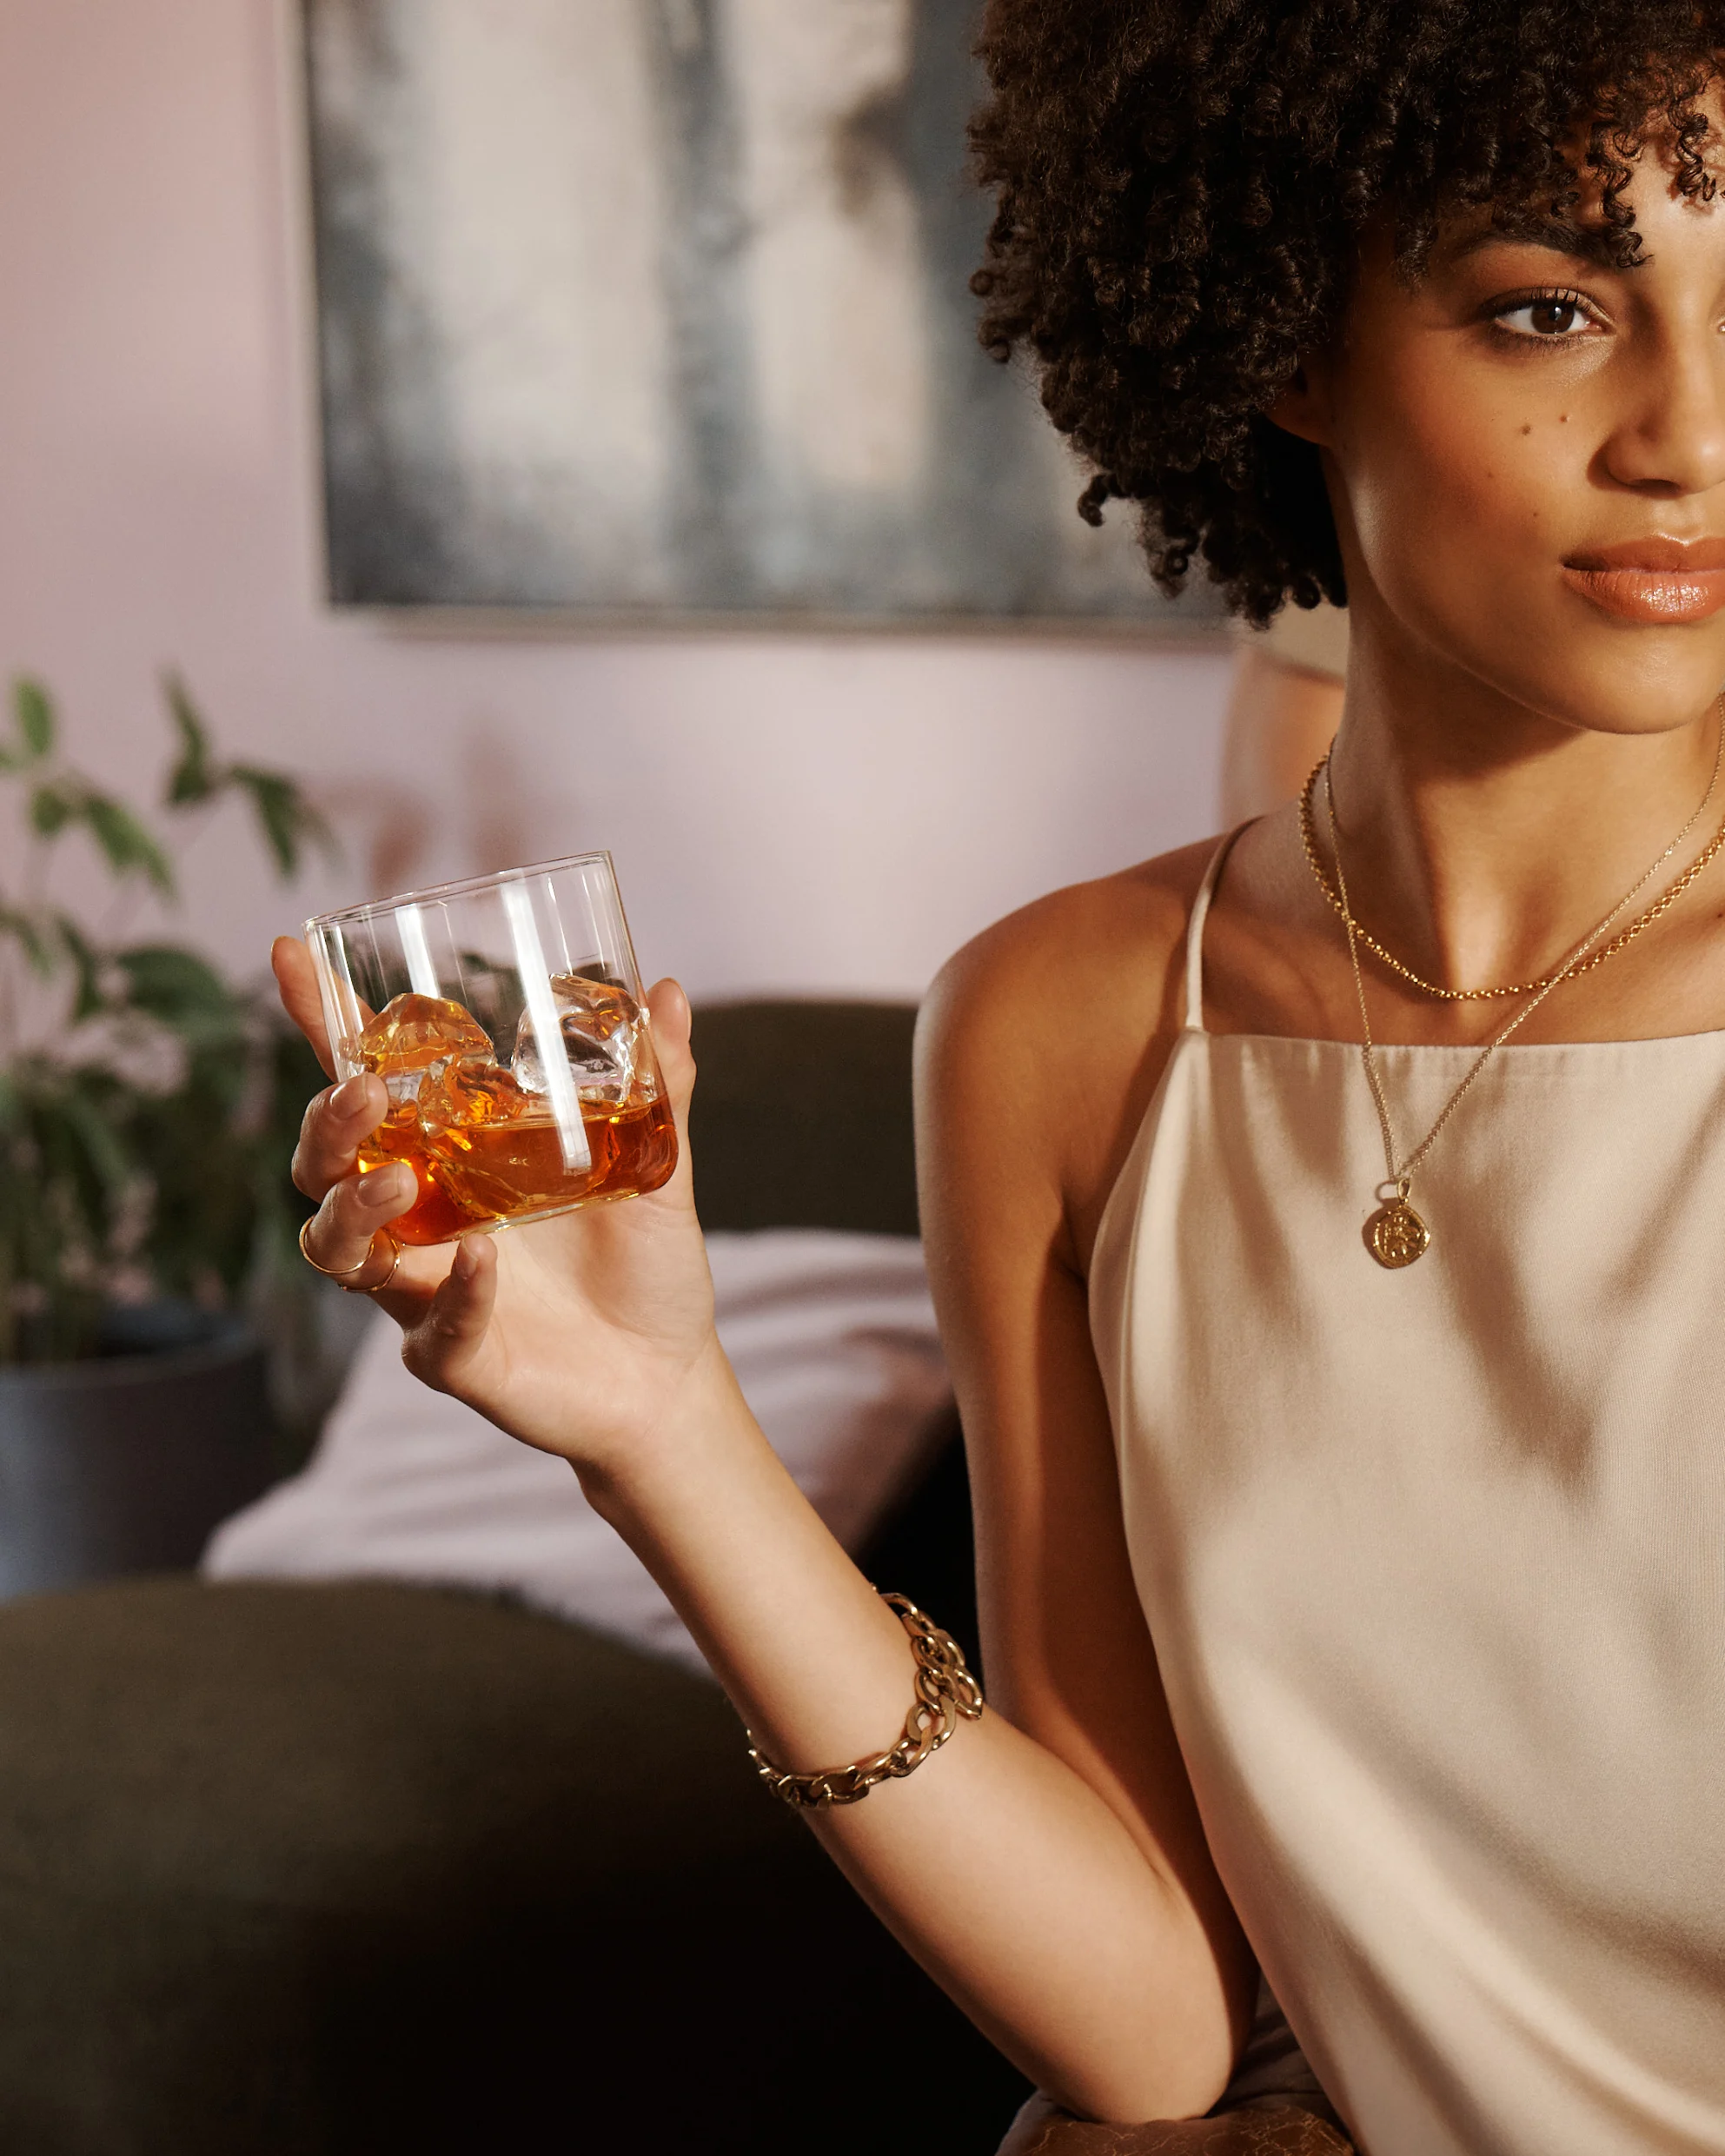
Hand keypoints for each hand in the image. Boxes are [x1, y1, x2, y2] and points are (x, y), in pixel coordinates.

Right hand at [274, 936, 727, 1473]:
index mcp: (450, 1155)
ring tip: (398, 1182)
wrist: (669, 1376)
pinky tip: (480, 1262)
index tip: (293, 954)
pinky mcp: (451, 1354)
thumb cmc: (645, 1265)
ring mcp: (423, 1287)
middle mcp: (419, 1216)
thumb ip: (660, 1086)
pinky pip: (430, 1328)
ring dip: (354, 1206)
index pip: (368, 1082)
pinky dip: (451, 1293)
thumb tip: (665, 993)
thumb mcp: (660, 1164)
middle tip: (365, 1096)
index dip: (321, 1024)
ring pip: (337, 1245)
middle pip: (323, 1163)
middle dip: (326, 1124)